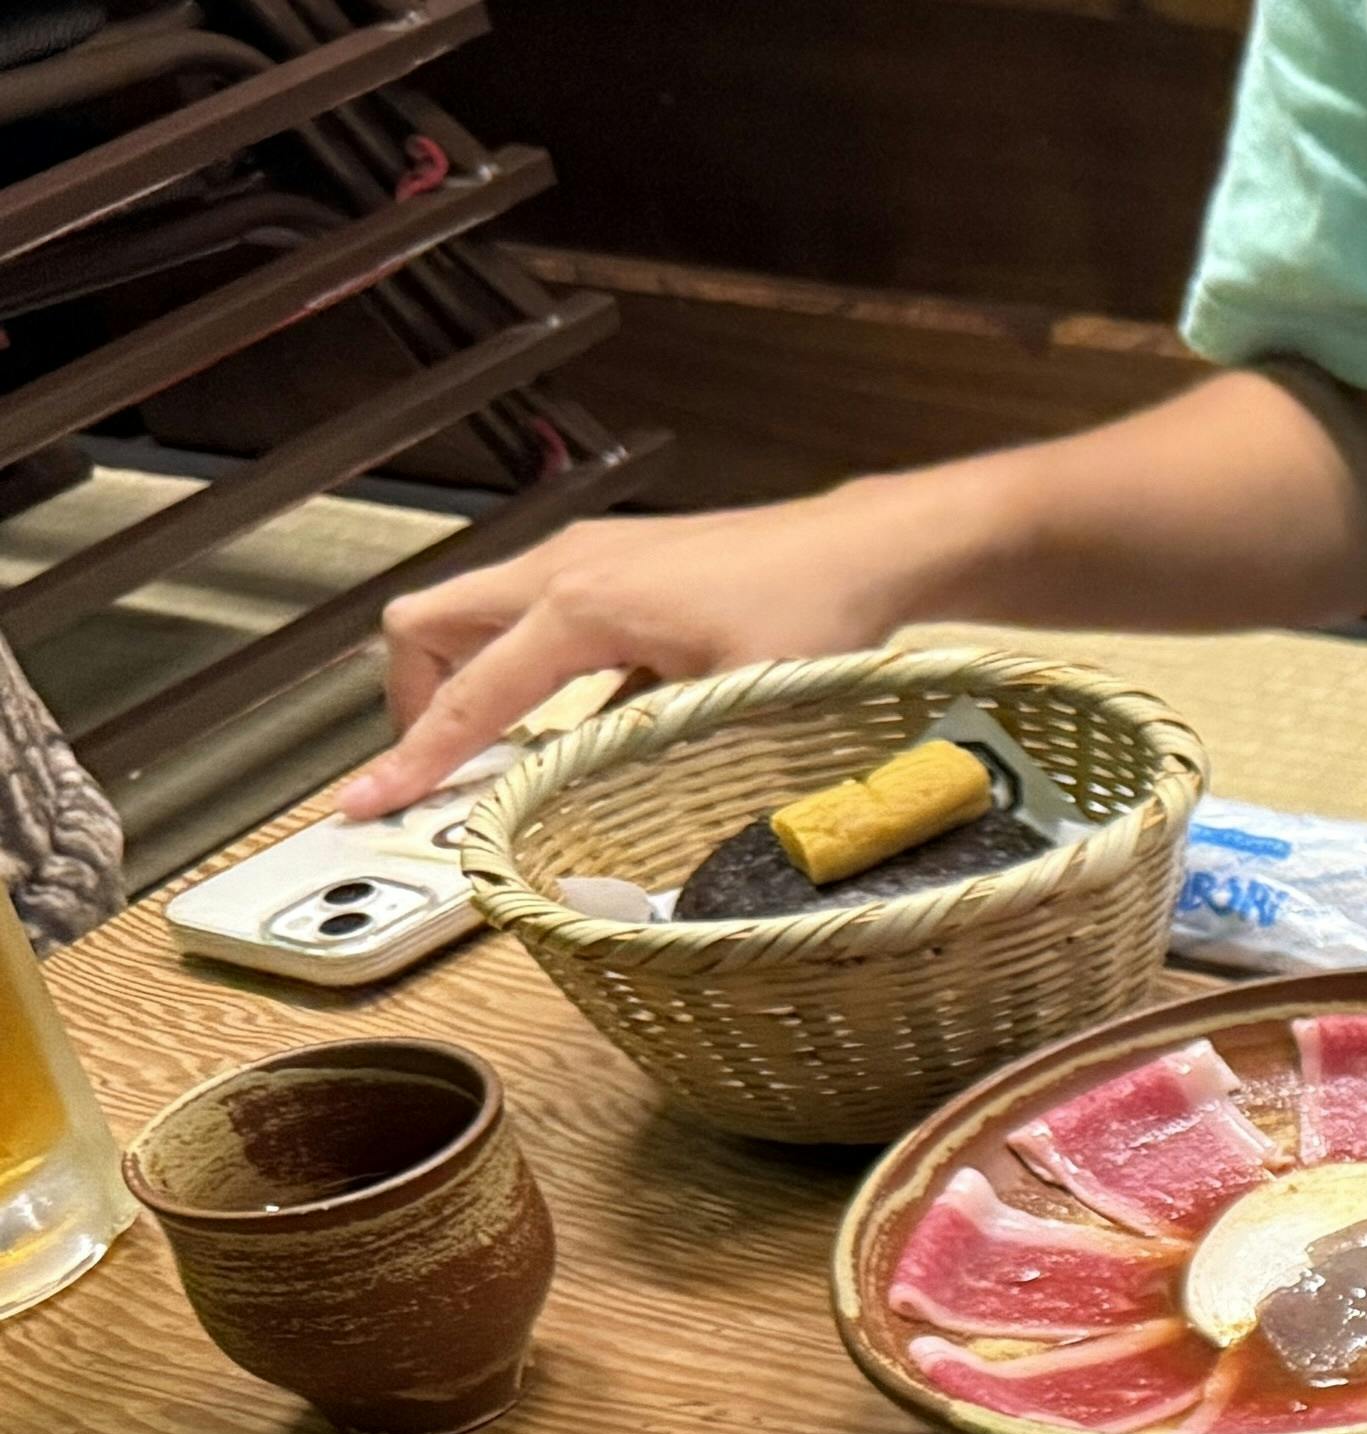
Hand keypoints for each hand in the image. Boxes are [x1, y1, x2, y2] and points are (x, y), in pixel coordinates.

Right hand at [334, 496, 939, 815]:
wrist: (863, 549)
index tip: (364, 802)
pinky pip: (534, 618)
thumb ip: (655, 754)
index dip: (412, 759)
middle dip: (413, 700)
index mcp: (577, 606)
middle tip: (439, 768)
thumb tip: (601, 814)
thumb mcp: (732, 702)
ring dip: (467, 679)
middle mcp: (562, 570)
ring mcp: (585, 559)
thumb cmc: (813, 609)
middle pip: (428, 627)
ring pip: (476, 616)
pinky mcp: (616, 566)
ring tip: (496, 753)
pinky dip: (528, 668)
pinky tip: (581, 719)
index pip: (468, 697)